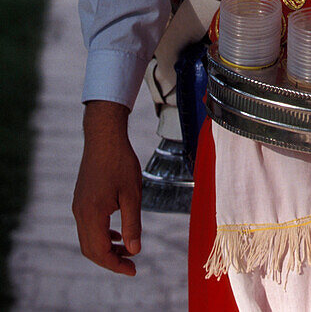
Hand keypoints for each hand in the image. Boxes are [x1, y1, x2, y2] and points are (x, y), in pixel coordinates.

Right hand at [72, 101, 141, 275]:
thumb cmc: (120, 161)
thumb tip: (134, 250)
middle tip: (131, 264)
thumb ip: (132, 223)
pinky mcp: (81, 199)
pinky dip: (101, 235)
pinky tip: (116, 233)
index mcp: (92, 214)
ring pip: (88, 239)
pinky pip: (88, 226)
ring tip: (126, 250)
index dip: (116, 264)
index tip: (133, 270)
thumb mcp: (132, 194)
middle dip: (110, 260)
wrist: (104, 136)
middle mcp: (81, 212)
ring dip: (106, 248)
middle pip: (91, 250)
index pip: (101, 251)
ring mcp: (78, 206)